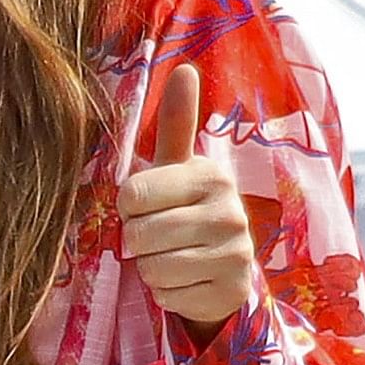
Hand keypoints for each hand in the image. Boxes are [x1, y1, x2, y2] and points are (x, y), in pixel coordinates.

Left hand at [118, 63, 260, 329]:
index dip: (127, 207)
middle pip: (138, 234)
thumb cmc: (185, 211)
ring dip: (150, 269)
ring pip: (152, 268)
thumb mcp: (177, 168)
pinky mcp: (232, 290)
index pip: (132, 195)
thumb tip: (184, 68)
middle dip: (137, 241)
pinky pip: (169, 296)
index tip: (145, 207)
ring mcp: (236, 253)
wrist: (223, 269)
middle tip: (158, 237)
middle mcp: (230, 211)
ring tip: (173, 257)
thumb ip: (176, 123)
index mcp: (210, 176)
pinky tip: (187, 281)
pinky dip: (167, 294)